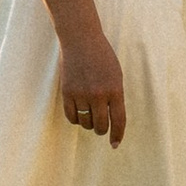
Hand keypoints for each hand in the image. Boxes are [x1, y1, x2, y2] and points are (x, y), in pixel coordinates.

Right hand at [59, 30, 126, 145]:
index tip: (115, 145)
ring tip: (90, 114)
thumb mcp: (116, 75)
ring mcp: (81, 94)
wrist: (81, 40)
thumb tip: (112, 121)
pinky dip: (76, 119)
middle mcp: (98, 94)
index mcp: (115, 89)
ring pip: (85, 123)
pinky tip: (79, 113)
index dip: (117, 135)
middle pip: (100, 126)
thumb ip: (115, 97)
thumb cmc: (102, 57)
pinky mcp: (67, 92)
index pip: (118, 120)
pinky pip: (71, 117)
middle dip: (101, 130)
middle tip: (101, 127)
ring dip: (88, 123)